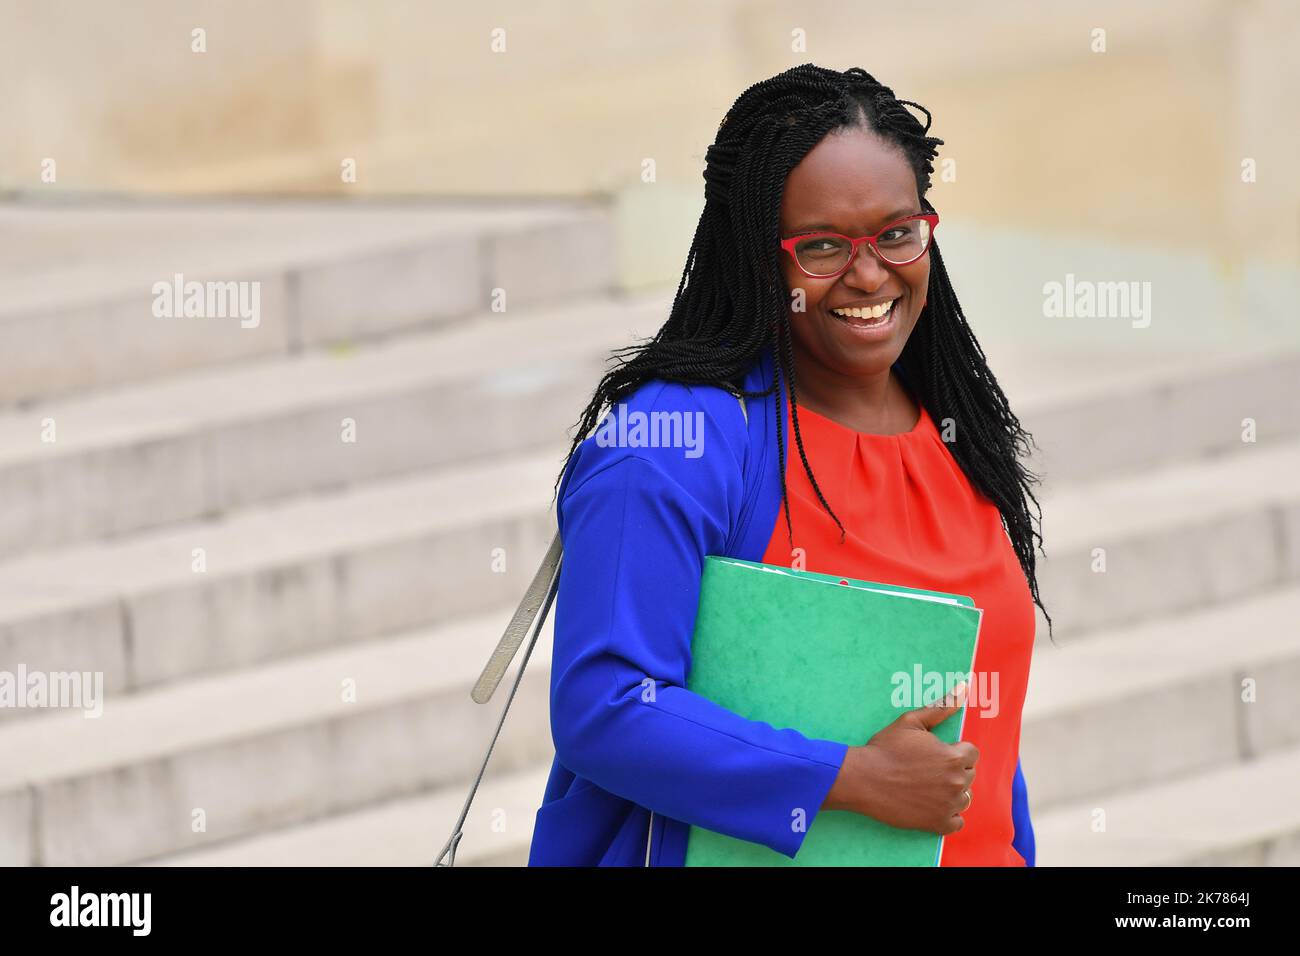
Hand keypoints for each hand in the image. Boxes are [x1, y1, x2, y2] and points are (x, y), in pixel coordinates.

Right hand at [822, 681, 976, 834]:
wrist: (863, 779)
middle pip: (969, 775)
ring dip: (951, 792)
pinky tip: (930, 805)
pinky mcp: (938, 823)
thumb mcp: (911, 722)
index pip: (972, 754)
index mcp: (953, 757)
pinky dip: (947, 814)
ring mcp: (948, 805)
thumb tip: (964, 687)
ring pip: (964, 798)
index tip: (935, 753)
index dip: (954, 751)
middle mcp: (956, 782)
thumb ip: (942, 707)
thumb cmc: (885, 748)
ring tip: (927, 786)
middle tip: (927, 769)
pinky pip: (957, 821)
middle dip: (953, 770)